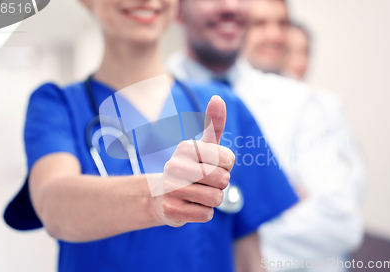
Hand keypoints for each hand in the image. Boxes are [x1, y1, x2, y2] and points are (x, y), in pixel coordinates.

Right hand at [155, 96, 234, 226]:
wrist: (161, 196)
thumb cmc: (191, 168)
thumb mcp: (203, 145)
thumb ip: (214, 123)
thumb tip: (217, 97)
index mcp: (186, 147)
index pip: (228, 159)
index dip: (226, 166)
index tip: (212, 165)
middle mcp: (175, 165)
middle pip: (223, 180)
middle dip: (221, 184)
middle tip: (206, 182)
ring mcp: (171, 188)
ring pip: (216, 198)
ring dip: (213, 200)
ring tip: (198, 194)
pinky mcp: (171, 210)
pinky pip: (206, 215)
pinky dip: (204, 213)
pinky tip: (191, 206)